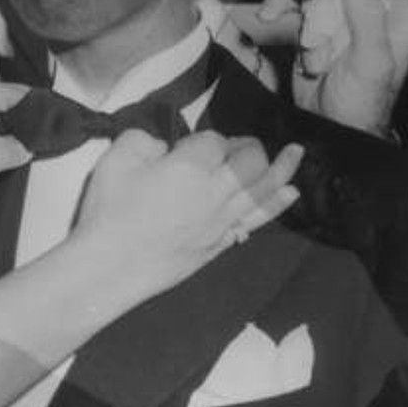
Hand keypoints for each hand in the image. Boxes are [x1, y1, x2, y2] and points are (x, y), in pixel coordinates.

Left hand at [0, 82, 31, 295]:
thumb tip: (26, 144)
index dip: (11, 93)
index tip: (38, 99)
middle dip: (23, 109)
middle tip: (51, 114)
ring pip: (5, 131)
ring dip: (26, 130)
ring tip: (50, 130)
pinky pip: (7, 154)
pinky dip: (23, 151)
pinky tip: (39, 149)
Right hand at [69, 131, 302, 293]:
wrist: (109, 268)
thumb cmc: (109, 211)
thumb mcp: (116, 158)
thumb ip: (144, 139)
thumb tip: (165, 148)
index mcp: (191, 166)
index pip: (216, 140)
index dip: (206, 138)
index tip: (187, 147)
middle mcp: (216, 192)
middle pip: (250, 161)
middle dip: (247, 147)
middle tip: (236, 146)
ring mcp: (222, 221)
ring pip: (263, 190)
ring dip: (283, 169)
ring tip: (298, 154)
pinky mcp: (221, 244)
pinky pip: (257, 219)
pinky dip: (276, 204)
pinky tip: (290, 195)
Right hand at [259, 0, 407, 135]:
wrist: (330, 127)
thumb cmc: (362, 103)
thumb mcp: (370, 62)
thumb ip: (367, 17)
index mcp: (402, 12)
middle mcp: (375, 5)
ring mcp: (344, 10)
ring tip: (290, 23)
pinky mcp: (317, 18)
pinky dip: (281, 4)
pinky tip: (268, 15)